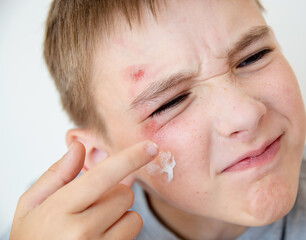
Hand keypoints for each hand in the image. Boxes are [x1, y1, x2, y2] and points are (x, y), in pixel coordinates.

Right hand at [9, 141, 157, 239]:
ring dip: (121, 216)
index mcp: (59, 210)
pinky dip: (122, 233)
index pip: (102, 176)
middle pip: (124, 194)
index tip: (151, 147)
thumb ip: (56, 174)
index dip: (130, 159)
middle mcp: (81, 232)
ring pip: (133, 217)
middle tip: (92, 205)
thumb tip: (79, 146)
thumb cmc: (32, 237)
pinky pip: (132, 235)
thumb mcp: (31, 205)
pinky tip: (100, 238)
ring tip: (95, 225)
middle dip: (115, 194)